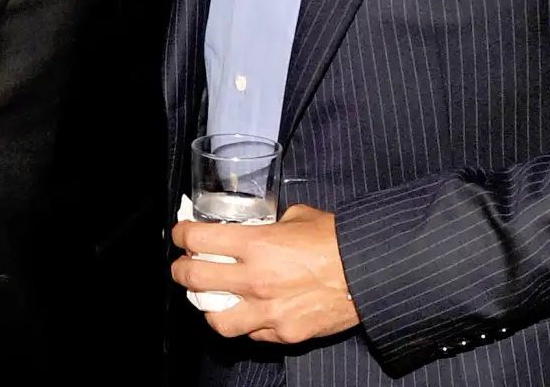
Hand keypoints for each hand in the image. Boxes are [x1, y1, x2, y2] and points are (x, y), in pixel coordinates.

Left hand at [171, 204, 359, 344]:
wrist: (369, 272)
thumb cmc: (337, 240)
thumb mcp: (298, 216)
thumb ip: (272, 224)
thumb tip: (262, 225)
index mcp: (256, 244)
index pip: (200, 240)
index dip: (182, 234)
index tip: (180, 233)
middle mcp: (255, 280)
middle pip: (195, 280)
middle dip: (181, 271)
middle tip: (182, 266)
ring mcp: (268, 311)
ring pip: (216, 320)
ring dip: (207, 307)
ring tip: (209, 298)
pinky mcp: (284, 334)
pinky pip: (251, 334)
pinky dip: (244, 324)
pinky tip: (247, 312)